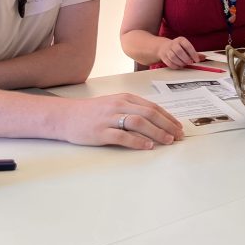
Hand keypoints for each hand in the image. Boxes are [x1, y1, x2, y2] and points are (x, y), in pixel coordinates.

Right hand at [60, 93, 183, 148]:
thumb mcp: (114, 104)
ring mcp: (109, 118)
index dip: (168, 117)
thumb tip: (156, 121)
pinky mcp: (100, 132)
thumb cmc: (92, 112)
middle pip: (149, 113)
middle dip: (167, 125)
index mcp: (125, 98)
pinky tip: (147, 146)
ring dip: (156, 132)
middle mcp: (119, 105)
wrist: (66, 116)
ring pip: (139, 123)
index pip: (152, 107)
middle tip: (178, 135)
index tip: (178, 126)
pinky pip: (122, 136)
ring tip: (167, 141)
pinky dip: (137, 141)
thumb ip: (133, 109)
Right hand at [158, 36, 201, 68]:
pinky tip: (179, 66)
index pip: (187, 46)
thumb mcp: (187, 48)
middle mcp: (173, 44)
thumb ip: (195, 53)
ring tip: (184, 64)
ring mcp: (167, 50)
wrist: (163, 47)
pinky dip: (175, 66)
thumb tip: (204, 57)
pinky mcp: (163, 56)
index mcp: (181, 40)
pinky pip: (168, 62)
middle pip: (179, 51)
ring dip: (180, 62)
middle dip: (186, 58)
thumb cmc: (178, 48)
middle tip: (190, 62)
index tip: (197, 60)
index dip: (193, 53)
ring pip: (173, 57)